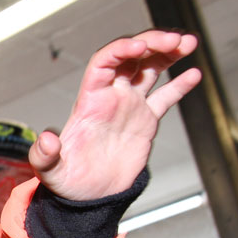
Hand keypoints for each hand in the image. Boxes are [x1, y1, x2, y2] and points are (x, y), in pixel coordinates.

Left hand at [29, 30, 201, 200]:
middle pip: (130, 58)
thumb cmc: (66, 180)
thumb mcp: (49, 170)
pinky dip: (179, 85)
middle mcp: (110, 97)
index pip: (104, 63)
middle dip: (151, 43)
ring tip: (187, 42)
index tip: (140, 46)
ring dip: (167, 53)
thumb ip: (44, 155)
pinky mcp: (146, 121)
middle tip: (174, 40)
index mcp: (89, 101)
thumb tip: (47, 139)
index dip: (121, 49)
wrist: (88, 197)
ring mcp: (129, 107)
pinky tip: (194, 74)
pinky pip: (165, 97)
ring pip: (150, 69)